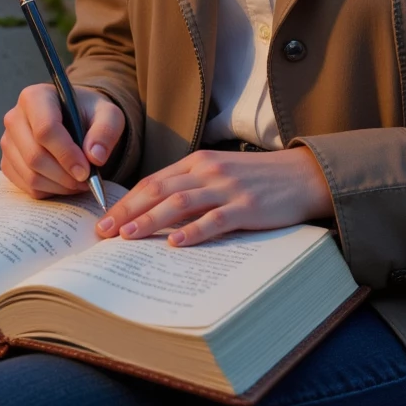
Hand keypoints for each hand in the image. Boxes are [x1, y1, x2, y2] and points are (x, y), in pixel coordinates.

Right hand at [1, 83, 124, 199]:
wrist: (74, 119)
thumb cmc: (89, 113)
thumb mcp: (108, 114)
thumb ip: (106, 131)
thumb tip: (95, 157)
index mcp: (35, 97)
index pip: (45, 129)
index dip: (66, 154)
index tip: (86, 171)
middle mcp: (15, 118)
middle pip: (35, 156)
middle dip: (64, 175)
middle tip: (87, 180)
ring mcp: (8, 142)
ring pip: (30, 175)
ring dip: (59, 185)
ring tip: (80, 181)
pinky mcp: (8, 163)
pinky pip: (26, 186)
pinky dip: (50, 190)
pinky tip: (66, 182)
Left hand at [95, 147, 333, 246]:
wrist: (302, 175)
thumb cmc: (257, 179)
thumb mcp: (219, 174)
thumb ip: (191, 187)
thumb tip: (155, 213)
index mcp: (198, 162)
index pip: (153, 182)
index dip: (126, 201)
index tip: (104, 221)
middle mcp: (208, 171)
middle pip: (159, 191)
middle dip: (128, 212)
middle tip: (104, 233)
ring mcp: (227, 188)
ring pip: (180, 203)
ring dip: (150, 220)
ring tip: (128, 237)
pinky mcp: (246, 206)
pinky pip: (215, 219)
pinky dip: (193, 231)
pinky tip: (175, 243)